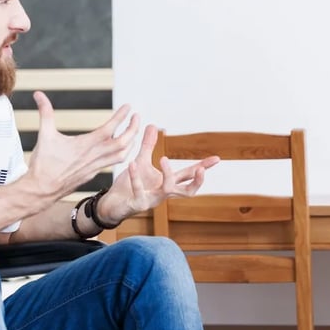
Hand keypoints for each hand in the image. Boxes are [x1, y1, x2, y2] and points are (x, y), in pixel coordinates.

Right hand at [24, 93, 139, 202]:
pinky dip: (122, 154)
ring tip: (133, 131)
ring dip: (131, 142)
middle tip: (137, 117)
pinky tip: (121, 148)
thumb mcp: (44, 135)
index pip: (110, 128)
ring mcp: (96, 166)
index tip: (129, 106)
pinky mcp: (93, 173)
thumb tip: (38, 94)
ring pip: (122, 155)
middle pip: (123, 142)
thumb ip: (45, 112)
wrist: (42, 190)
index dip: (121, 116)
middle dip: (133, 128)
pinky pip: (114, 163)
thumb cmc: (43, 164)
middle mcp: (94, 156)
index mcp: (86, 145)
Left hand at [100, 124, 220, 221]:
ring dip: (168, 174)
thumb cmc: (128, 186)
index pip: (189, 175)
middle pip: (188, 192)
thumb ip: (148, 145)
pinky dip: (136, 176)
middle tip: (201, 170)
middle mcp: (163, 193)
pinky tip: (133, 163)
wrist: (112, 203)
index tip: (217, 158)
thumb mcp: (141, 162)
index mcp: (167, 183)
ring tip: (163, 158)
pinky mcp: (138, 204)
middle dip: (197, 181)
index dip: (203, 167)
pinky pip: (139, 190)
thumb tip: (154, 125)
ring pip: (168, 190)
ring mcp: (152, 200)